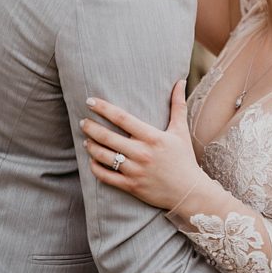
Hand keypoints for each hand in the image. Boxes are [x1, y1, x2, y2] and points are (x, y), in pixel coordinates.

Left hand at [81, 80, 206, 209]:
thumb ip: (178, 105)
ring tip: (87, 140)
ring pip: (103, 156)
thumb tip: (180, 81)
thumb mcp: (181, 130)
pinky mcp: (131, 186)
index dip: (104, 108)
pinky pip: (105, 176)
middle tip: (83, 121)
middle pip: (107, 137)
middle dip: (91, 127)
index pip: (122, 118)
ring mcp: (135, 171)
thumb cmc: (184, 158)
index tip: (90, 102)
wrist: (188, 191)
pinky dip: (95, 167)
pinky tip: (92, 160)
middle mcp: (142, 153)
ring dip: (91, 146)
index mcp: (153, 137)